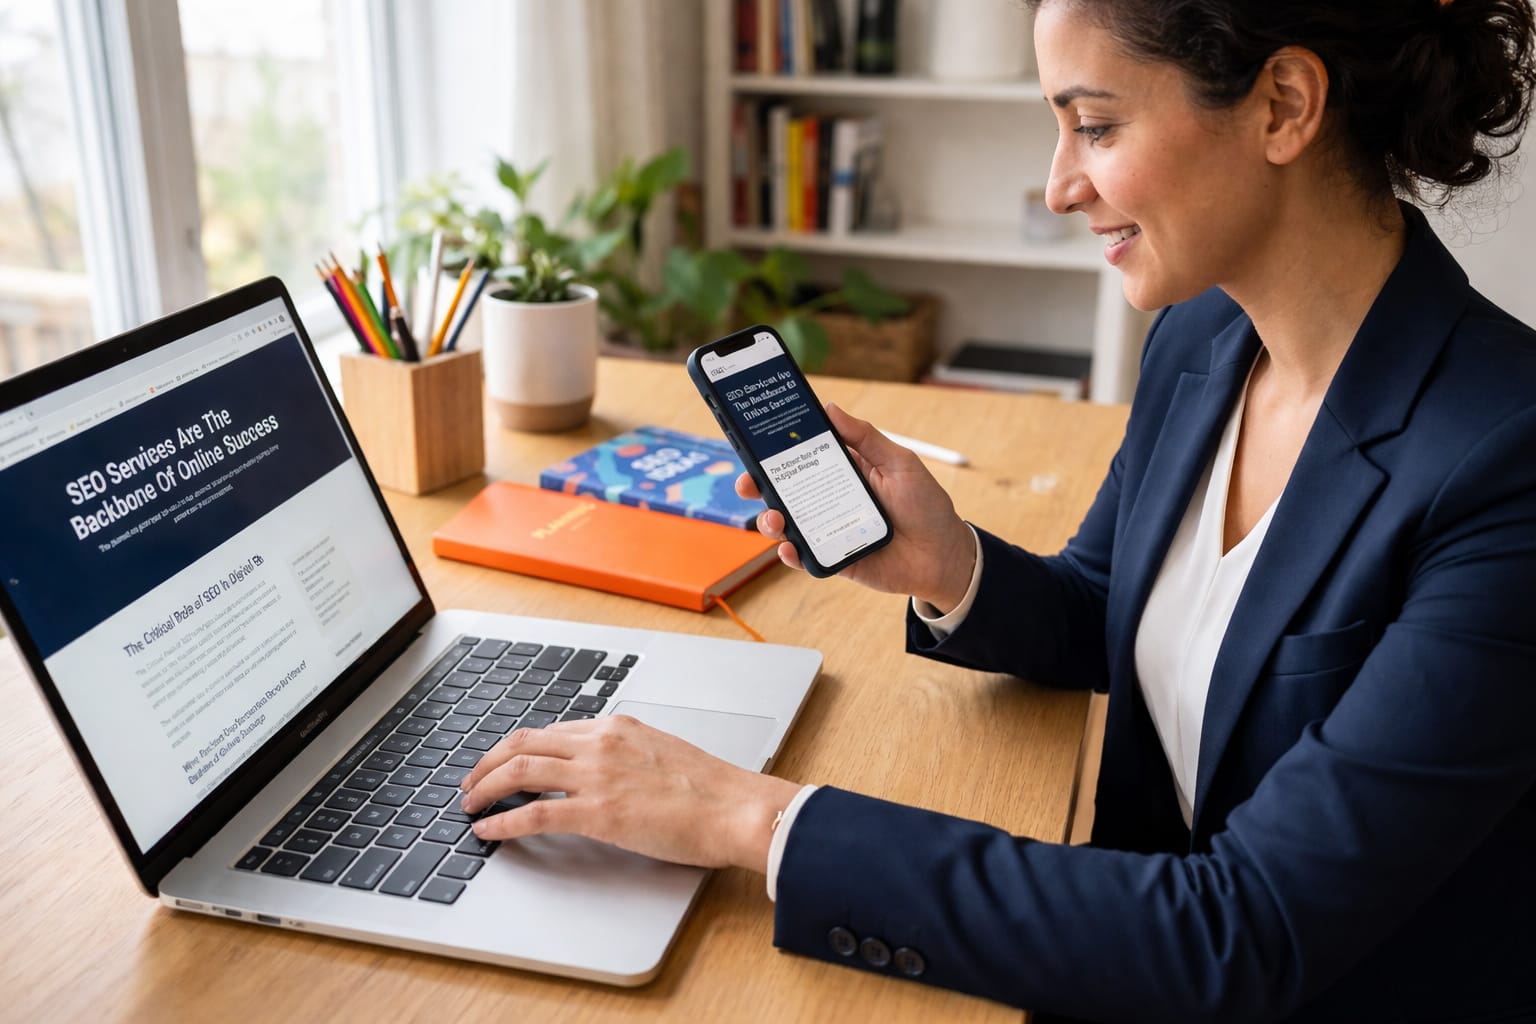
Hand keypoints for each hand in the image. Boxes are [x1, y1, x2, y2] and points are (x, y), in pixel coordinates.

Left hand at [459, 716, 802, 870]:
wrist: (737, 808)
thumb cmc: (711, 790)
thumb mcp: (662, 753)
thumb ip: (627, 755)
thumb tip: (605, 773)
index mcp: (617, 727)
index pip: (550, 731)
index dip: (515, 748)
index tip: (501, 763)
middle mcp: (601, 743)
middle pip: (522, 742)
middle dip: (487, 763)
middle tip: (470, 782)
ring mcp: (598, 775)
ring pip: (519, 771)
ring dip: (484, 788)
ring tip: (469, 805)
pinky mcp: (599, 812)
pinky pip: (535, 813)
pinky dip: (503, 821)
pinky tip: (489, 831)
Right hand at [737, 403, 975, 612]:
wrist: (944, 557)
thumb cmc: (926, 506)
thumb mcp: (900, 463)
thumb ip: (866, 438)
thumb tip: (831, 408)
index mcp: (845, 471)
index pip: (804, 456)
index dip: (777, 450)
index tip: (755, 442)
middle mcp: (832, 499)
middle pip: (786, 489)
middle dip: (760, 485)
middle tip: (747, 483)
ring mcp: (830, 529)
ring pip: (789, 523)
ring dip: (771, 520)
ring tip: (774, 518)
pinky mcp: (834, 558)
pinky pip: (805, 557)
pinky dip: (791, 554)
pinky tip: (790, 548)